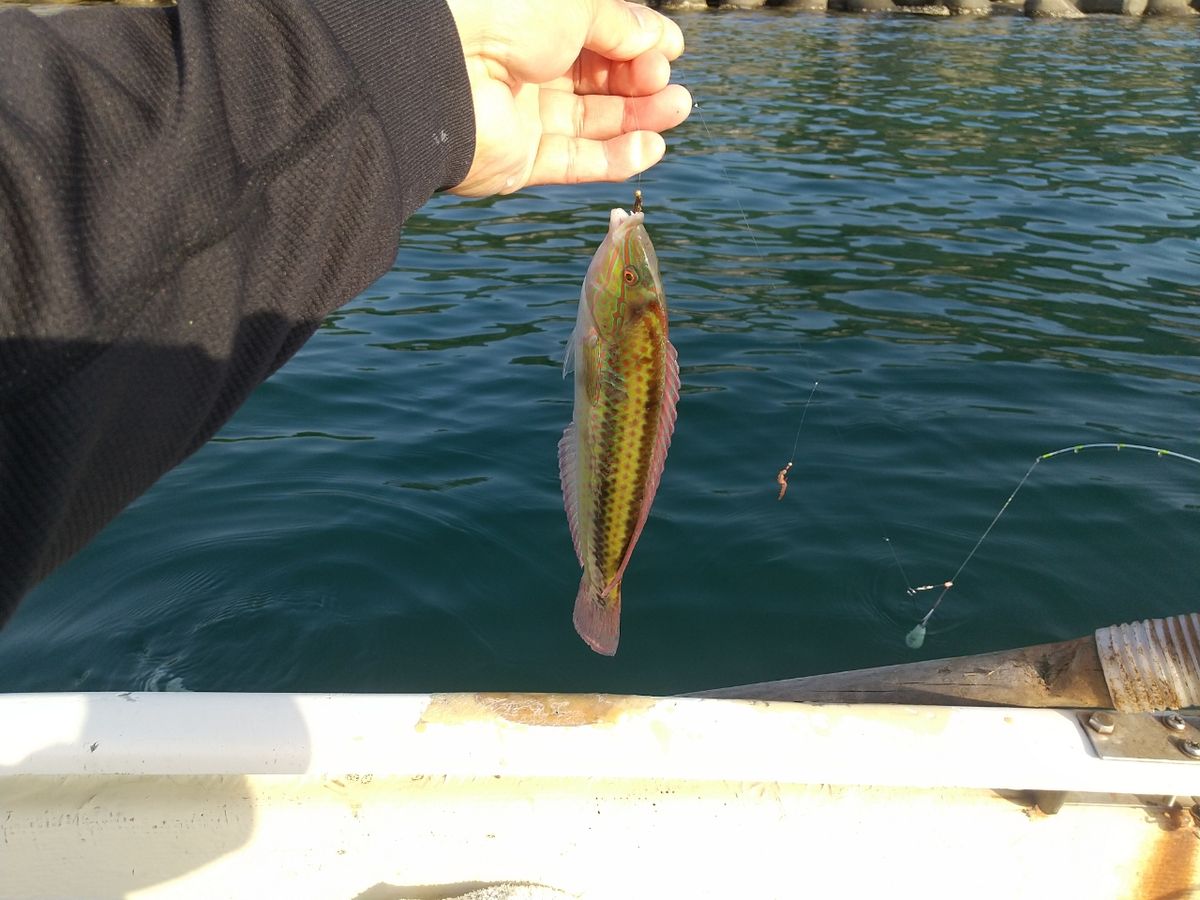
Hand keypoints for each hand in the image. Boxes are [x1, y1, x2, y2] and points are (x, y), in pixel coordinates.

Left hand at [445, 0, 691, 196]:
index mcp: (534, 20)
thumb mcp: (578, 2)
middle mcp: (525, 65)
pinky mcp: (519, 161)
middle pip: (597, 79)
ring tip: (677, 110)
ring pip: (591, 122)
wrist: (442, 68)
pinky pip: (574, 162)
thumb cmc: (503, 14)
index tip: (672, 49)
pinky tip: (652, 146)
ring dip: (637, 118)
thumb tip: (657, 42)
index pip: (597, 33)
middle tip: (670, 85)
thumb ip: (622, 24)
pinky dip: (615, 157)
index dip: (638, 41)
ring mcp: (521, 115)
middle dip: (641, 80)